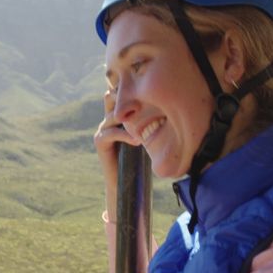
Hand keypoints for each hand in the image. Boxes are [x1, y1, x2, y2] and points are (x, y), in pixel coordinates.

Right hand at [94, 89, 140, 218]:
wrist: (125, 182)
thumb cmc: (140, 159)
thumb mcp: (146, 137)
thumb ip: (150, 123)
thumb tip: (172, 109)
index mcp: (119, 115)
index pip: (120, 94)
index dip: (129, 90)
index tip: (147, 90)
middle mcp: (109, 119)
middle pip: (110, 97)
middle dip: (124, 98)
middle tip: (142, 102)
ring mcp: (103, 129)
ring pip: (112, 115)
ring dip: (128, 119)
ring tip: (144, 126)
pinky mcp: (99, 141)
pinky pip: (110, 133)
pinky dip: (124, 135)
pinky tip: (137, 141)